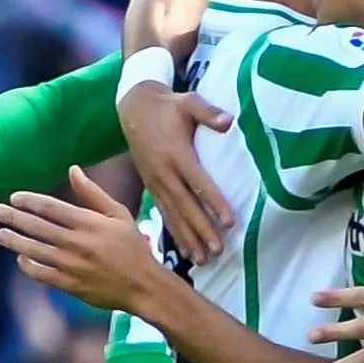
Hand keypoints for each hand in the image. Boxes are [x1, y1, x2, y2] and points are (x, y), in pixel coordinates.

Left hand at [0, 167, 176, 317]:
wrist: (144, 286)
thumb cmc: (132, 247)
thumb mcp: (118, 214)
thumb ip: (92, 193)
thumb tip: (73, 169)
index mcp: (89, 223)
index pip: (50, 207)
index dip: (28, 201)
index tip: (14, 197)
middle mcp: (78, 243)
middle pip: (37, 227)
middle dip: (13, 218)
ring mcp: (73, 266)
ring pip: (34, 251)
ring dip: (14, 241)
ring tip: (1, 234)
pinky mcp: (71, 285)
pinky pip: (42, 274)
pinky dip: (28, 266)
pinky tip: (20, 259)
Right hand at [119, 83, 234, 265]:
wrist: (133, 109)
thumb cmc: (167, 106)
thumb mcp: (188, 102)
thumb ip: (208, 112)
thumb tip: (228, 121)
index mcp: (176, 154)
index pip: (198, 182)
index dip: (214, 202)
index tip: (229, 222)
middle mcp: (165, 172)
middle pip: (186, 205)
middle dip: (202, 229)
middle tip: (218, 250)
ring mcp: (156, 183)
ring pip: (174, 215)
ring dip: (188, 239)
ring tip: (203, 260)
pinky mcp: (152, 187)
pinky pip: (165, 214)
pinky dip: (175, 234)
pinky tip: (186, 252)